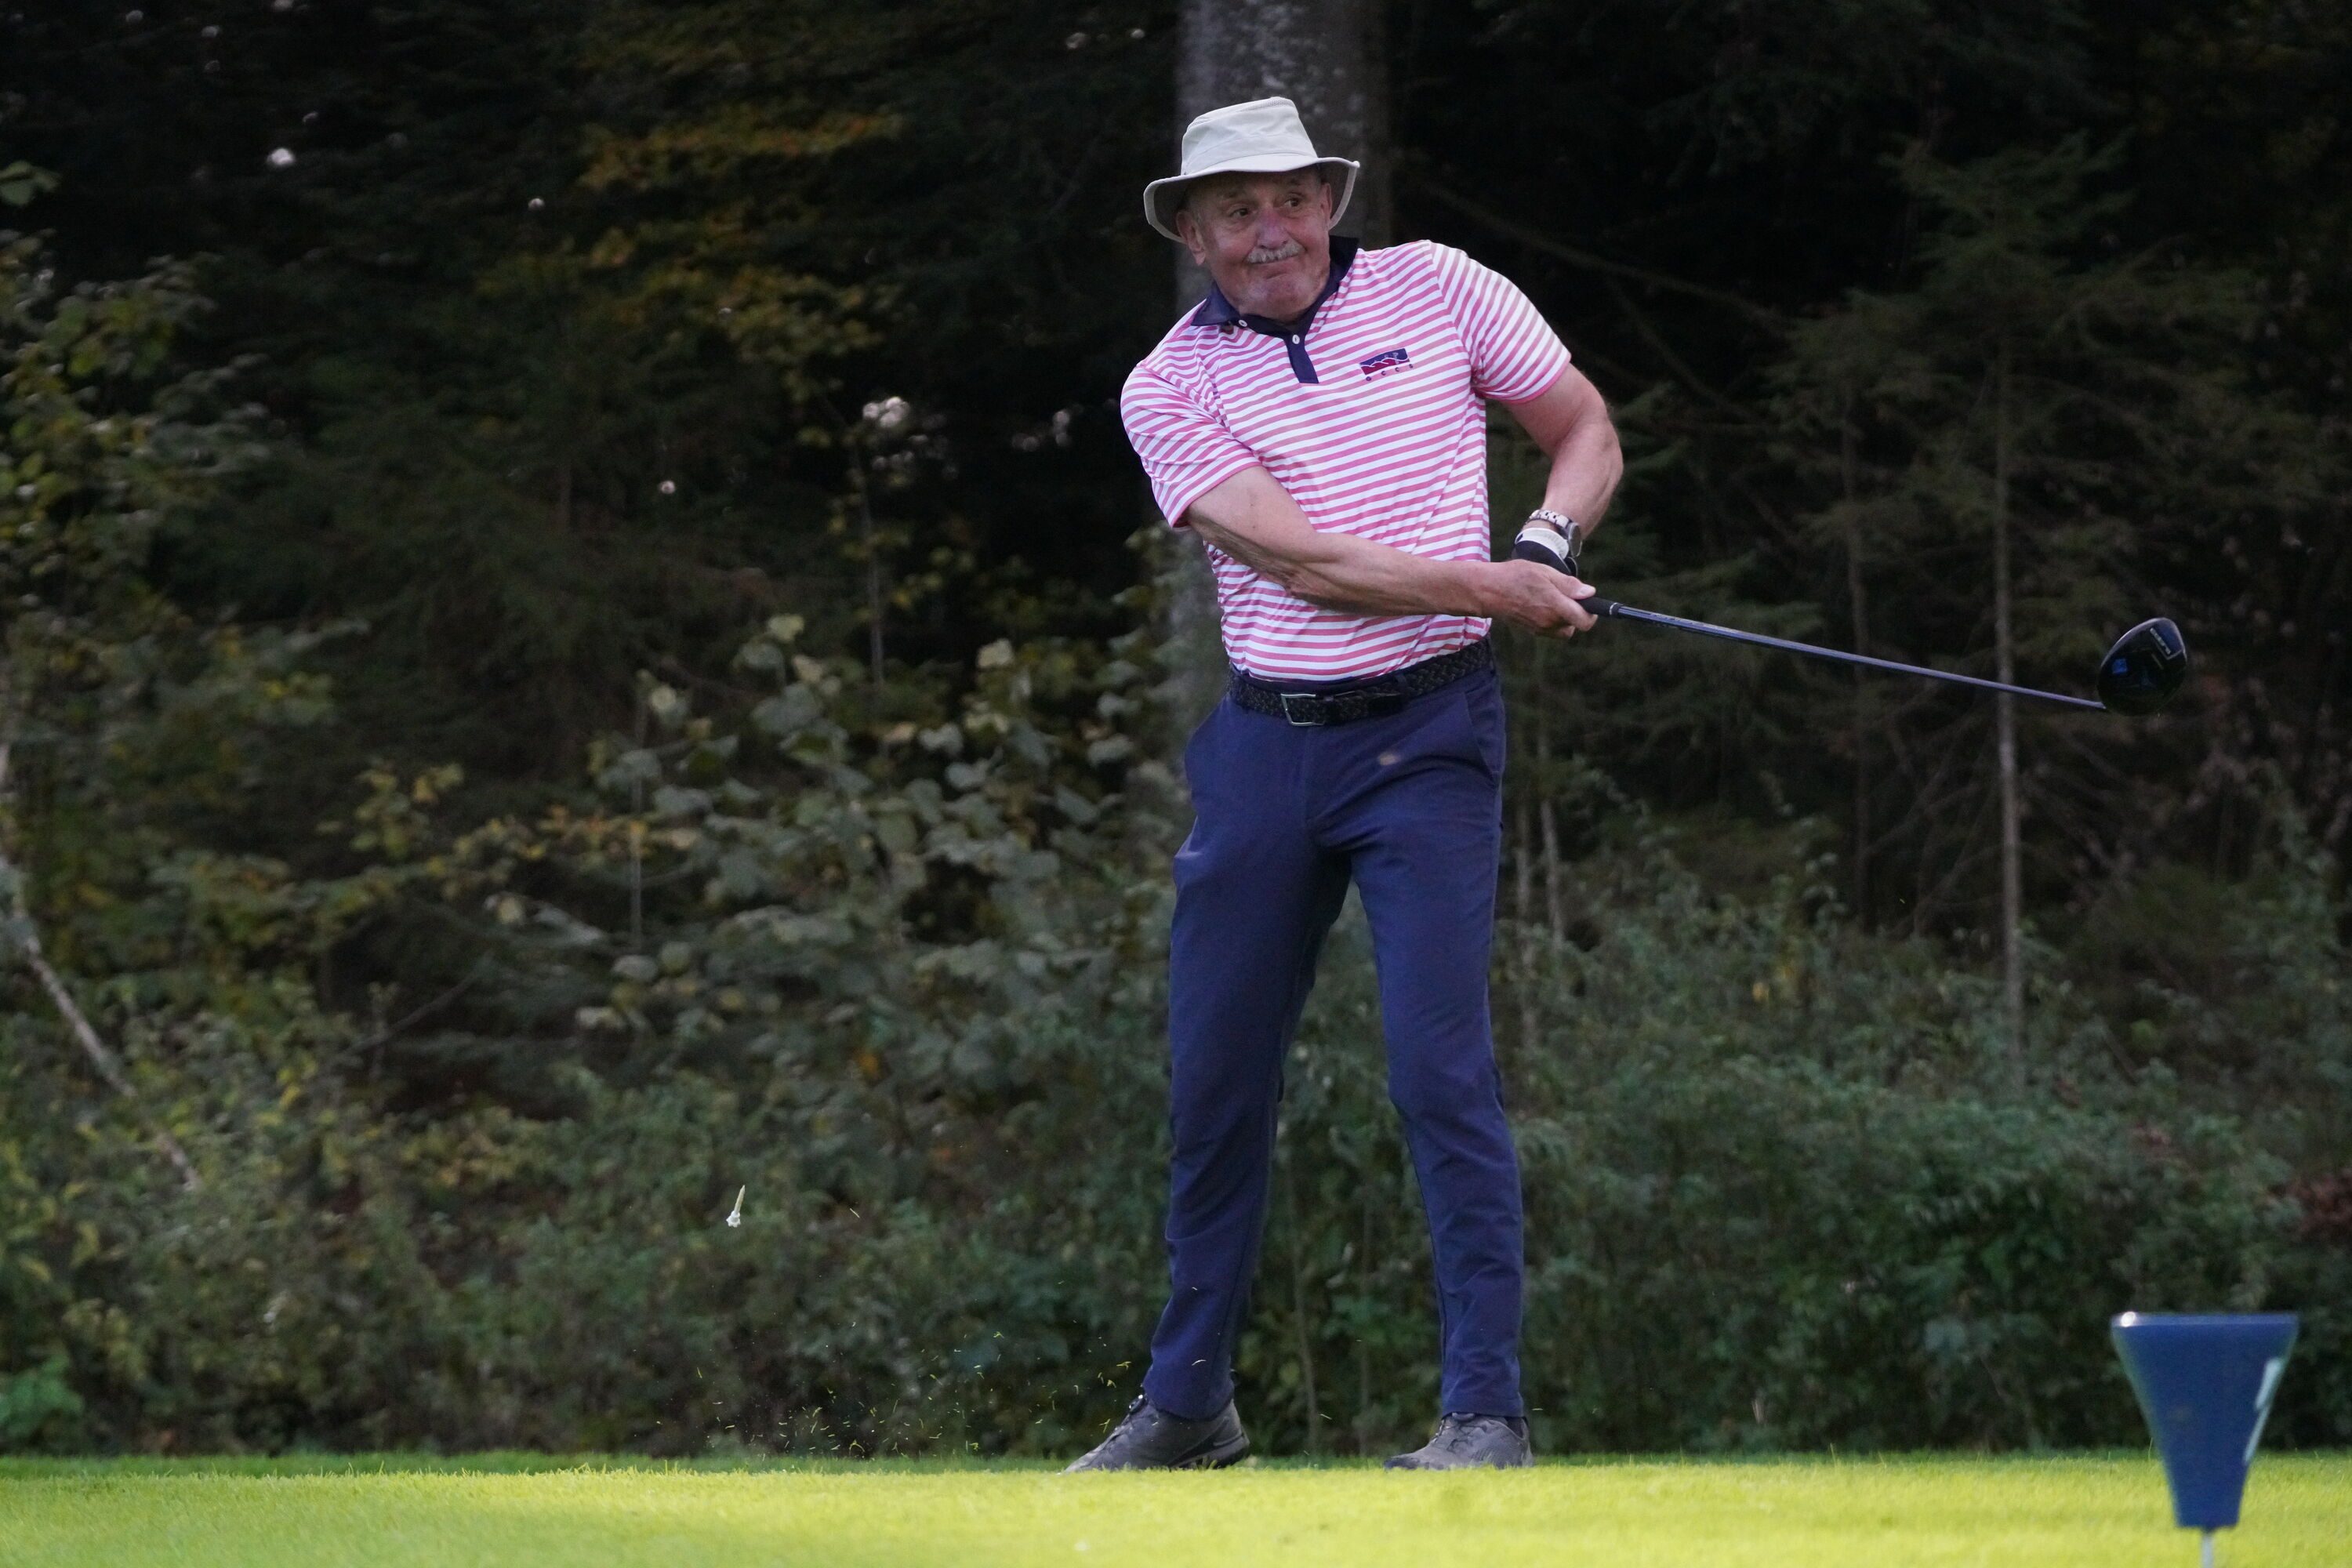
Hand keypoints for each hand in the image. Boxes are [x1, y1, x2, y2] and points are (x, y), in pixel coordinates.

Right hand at [1474, 558, 1596, 636]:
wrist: (1487, 591)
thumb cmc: (1515, 576)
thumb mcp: (1544, 572)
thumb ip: (1569, 585)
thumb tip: (1589, 593)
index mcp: (1555, 606)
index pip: (1584, 621)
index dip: (1592, 613)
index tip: (1589, 602)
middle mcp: (1549, 622)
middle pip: (1575, 625)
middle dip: (1576, 612)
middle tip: (1566, 595)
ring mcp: (1540, 629)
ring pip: (1563, 629)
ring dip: (1564, 618)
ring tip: (1552, 600)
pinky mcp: (1532, 631)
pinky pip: (1550, 630)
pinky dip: (1552, 621)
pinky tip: (1541, 605)